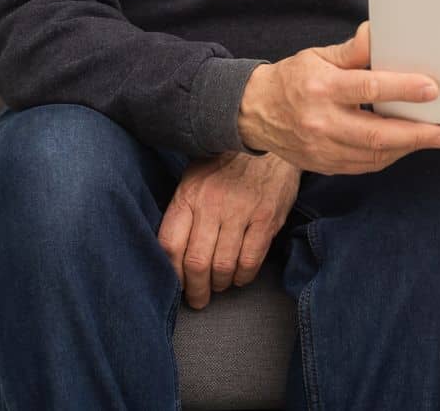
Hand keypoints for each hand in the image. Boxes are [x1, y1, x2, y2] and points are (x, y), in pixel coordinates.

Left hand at [158, 150, 300, 309]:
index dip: (171, 273)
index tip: (176, 284)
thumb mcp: (195, 177)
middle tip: (198, 299)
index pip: (169, 244)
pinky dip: (243, 276)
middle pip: (195, 262)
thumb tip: (172, 252)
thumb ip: (184, 210)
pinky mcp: (266, 217)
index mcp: (189, 194)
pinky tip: (240, 276)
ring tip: (220, 285)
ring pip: (223, 265)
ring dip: (220, 284)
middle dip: (196, 289)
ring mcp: (241, 211)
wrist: (269, 141)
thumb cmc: (227, 162)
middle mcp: (212, 204)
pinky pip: (251, 259)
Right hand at [237, 22, 439, 174]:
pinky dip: (387, 157)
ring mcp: (322, 148)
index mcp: (322, 88)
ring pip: (373, 156)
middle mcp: (322, 122)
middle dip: (415, 134)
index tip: (431, 89)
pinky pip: (363, 166)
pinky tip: (403, 146)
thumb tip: (378, 33)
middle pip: (376, 134)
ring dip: (406, 148)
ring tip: (430, 138)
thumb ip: (353, 51)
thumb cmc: (291, 80)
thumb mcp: (318, 56)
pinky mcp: (324, 165)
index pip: (369, 88)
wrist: (254, 113)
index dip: (403, 89)